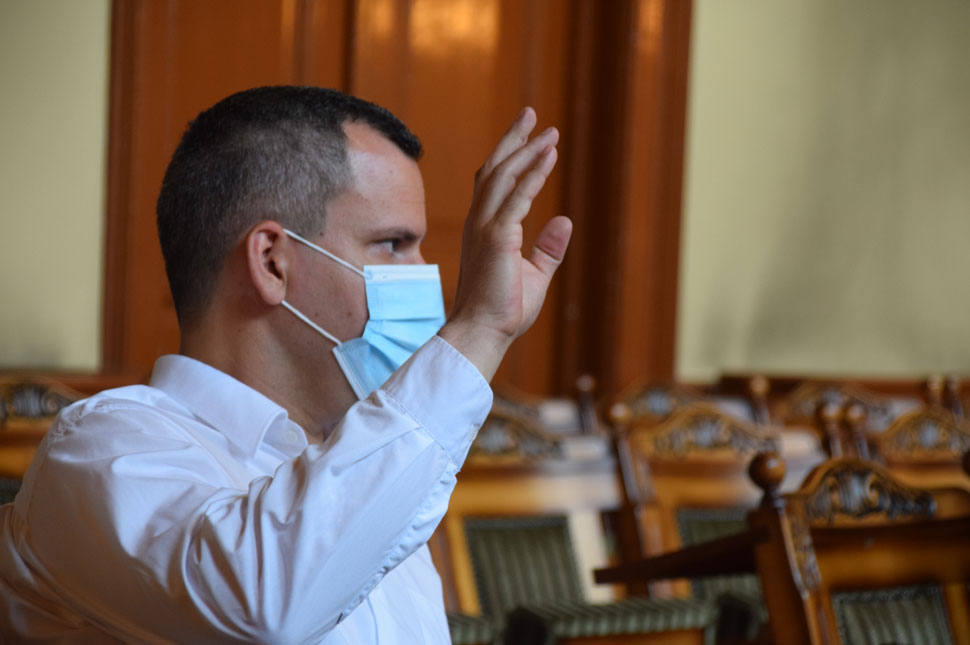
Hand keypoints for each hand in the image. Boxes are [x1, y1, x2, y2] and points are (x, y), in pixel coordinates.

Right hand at [439, 107, 572, 380]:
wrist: (482, 333)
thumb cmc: (503, 310)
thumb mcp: (534, 274)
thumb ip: (548, 248)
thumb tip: (564, 220)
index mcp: (485, 230)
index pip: (495, 183)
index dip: (510, 156)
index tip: (529, 135)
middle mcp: (480, 222)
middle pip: (495, 168)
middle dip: (514, 139)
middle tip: (531, 113)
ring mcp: (485, 228)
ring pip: (504, 176)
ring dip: (527, 149)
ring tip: (549, 131)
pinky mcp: (497, 237)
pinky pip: (518, 197)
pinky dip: (534, 174)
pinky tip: (549, 156)